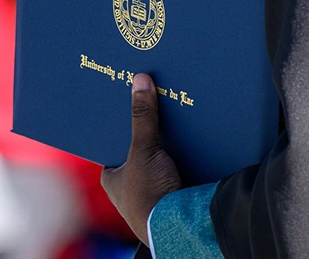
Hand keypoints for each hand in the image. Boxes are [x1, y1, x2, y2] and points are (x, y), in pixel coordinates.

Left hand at [101, 73, 182, 245]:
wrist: (179, 227)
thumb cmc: (150, 194)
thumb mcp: (143, 150)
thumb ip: (142, 116)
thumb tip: (140, 80)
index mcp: (113, 179)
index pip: (115, 145)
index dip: (124, 125)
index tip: (132, 103)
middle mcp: (129, 187)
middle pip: (139, 150)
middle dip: (149, 132)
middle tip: (157, 103)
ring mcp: (152, 193)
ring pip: (159, 159)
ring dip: (170, 144)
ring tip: (179, 114)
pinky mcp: (174, 196)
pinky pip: (178, 168)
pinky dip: (185, 155)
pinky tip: (195, 138)